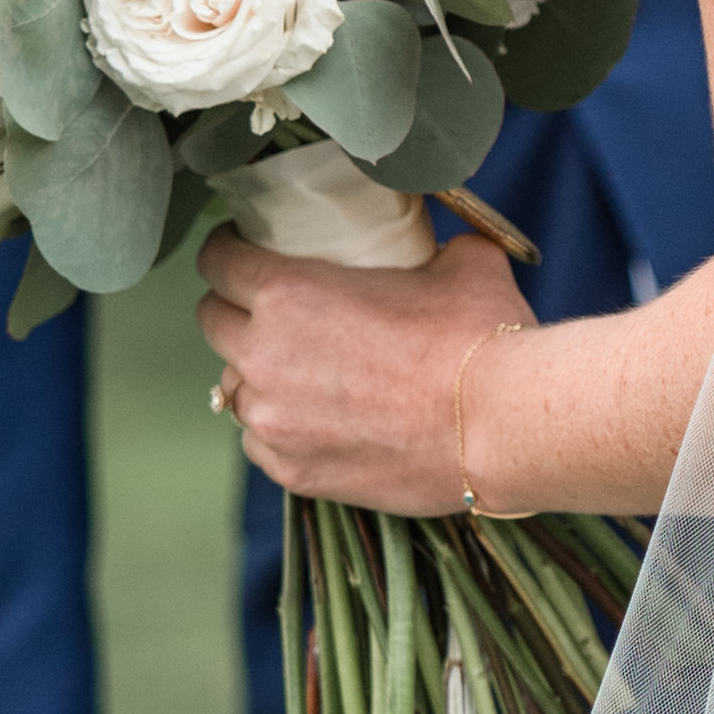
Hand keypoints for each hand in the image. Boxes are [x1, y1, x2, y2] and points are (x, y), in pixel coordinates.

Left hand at [197, 227, 525, 511]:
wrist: (500, 426)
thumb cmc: (479, 336)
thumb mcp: (460, 261)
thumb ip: (430, 243)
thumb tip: (436, 240)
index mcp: (288, 293)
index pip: (218, 262)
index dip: (228, 251)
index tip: (245, 250)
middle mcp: (264, 357)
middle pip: (212, 322)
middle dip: (235, 309)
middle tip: (272, 308)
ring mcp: (274, 422)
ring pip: (235, 389)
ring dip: (258, 374)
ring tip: (301, 371)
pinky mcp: (295, 472)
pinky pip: (260, 444)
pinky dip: (279, 429)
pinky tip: (317, 419)